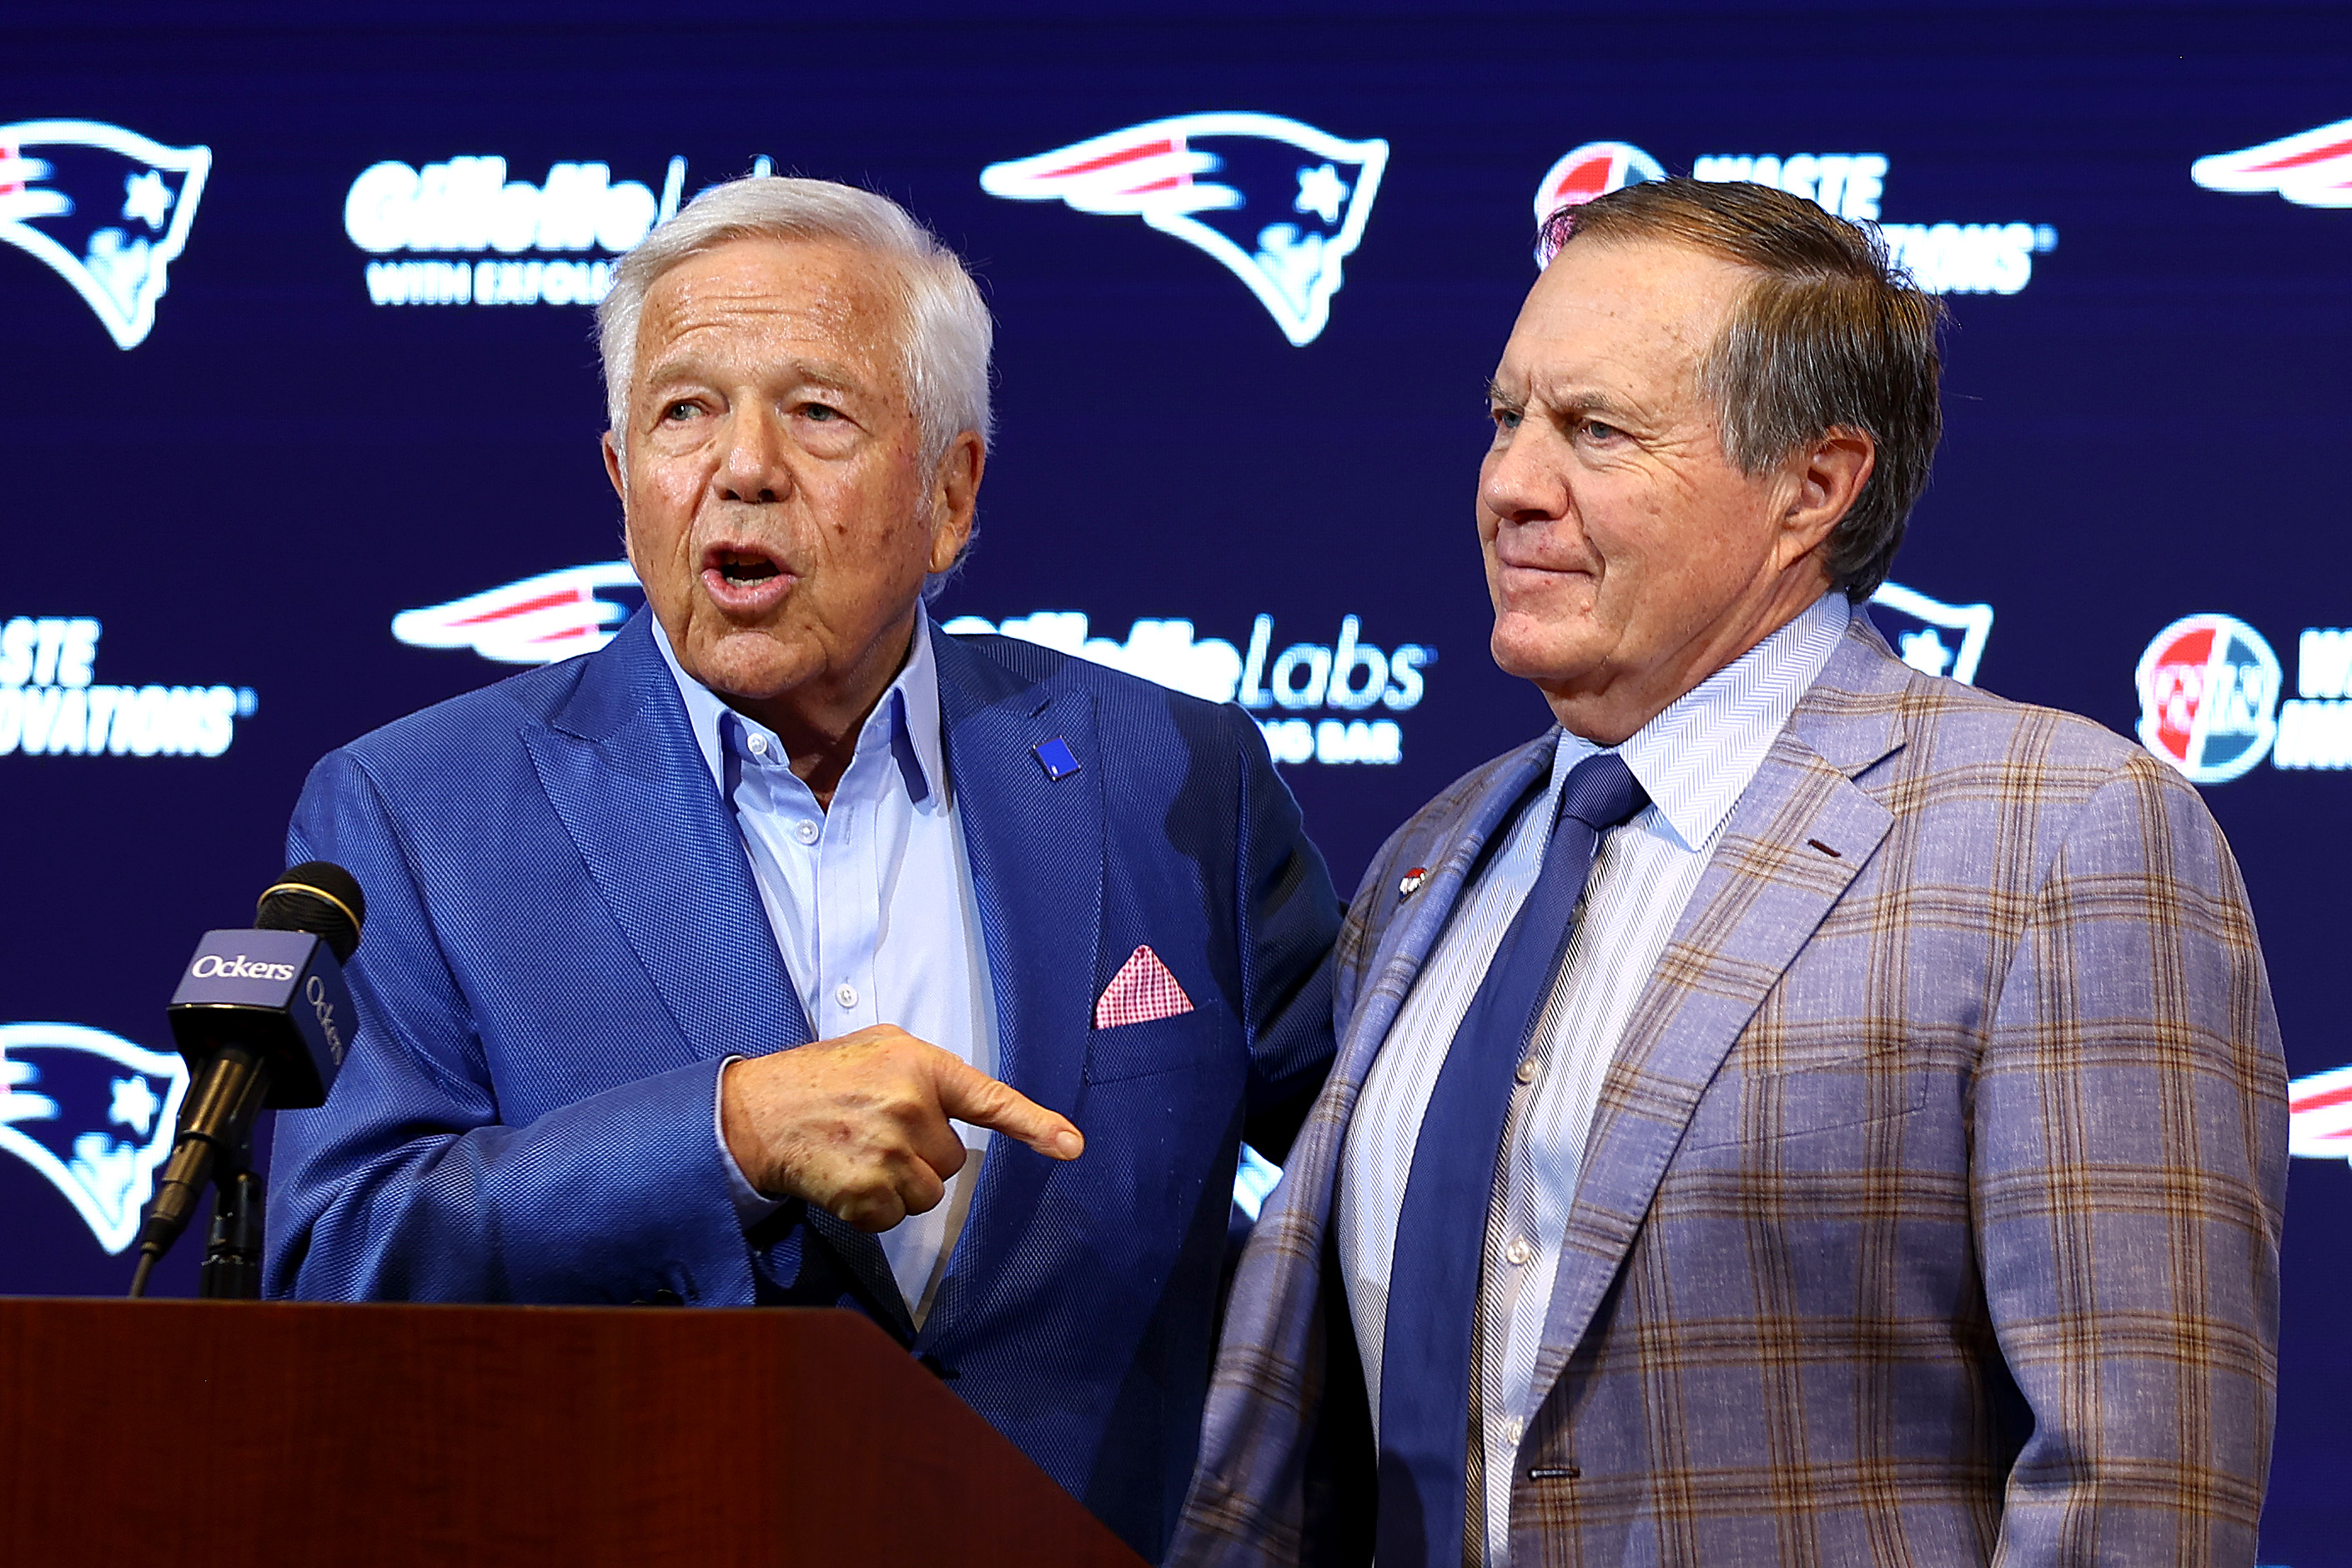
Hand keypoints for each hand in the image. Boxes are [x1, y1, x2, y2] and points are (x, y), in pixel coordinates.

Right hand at [719, 1025, 1082, 1231]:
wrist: (752, 1113)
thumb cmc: (817, 1079)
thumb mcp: (877, 1047)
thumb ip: (925, 1070)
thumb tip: (967, 1102)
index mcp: (919, 1065)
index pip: (989, 1099)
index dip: (1035, 1124)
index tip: (1071, 1146)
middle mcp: (910, 1106)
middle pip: (953, 1160)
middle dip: (922, 1155)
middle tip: (877, 1135)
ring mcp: (888, 1152)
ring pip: (928, 1194)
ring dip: (899, 1186)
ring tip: (859, 1155)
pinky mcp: (866, 1192)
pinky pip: (895, 1218)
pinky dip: (873, 1209)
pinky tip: (845, 1178)